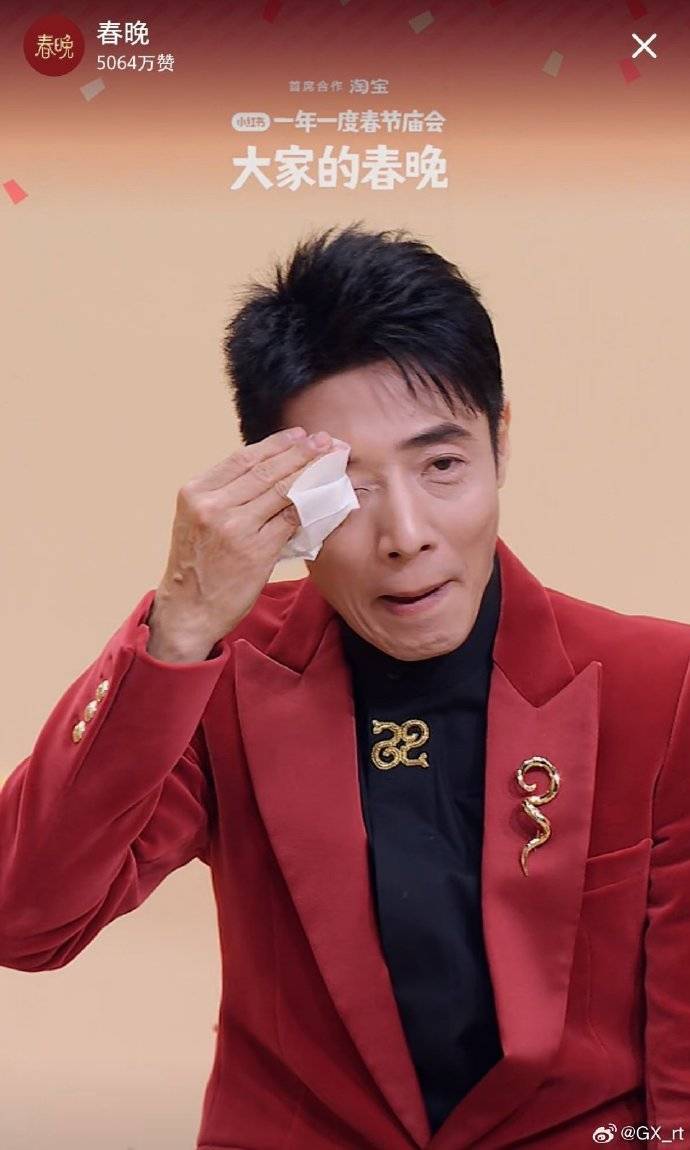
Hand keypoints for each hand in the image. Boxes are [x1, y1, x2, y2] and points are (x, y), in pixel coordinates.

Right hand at [147, 426, 332, 659]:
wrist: (188, 609)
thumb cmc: (198, 565)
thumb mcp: (197, 519)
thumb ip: (226, 494)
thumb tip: (273, 470)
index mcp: (195, 492)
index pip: (242, 459)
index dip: (275, 444)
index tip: (299, 435)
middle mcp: (212, 506)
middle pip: (266, 471)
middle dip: (300, 453)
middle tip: (324, 441)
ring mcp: (235, 528)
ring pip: (282, 492)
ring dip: (311, 474)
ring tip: (330, 462)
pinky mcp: (256, 551)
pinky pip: (291, 520)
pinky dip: (310, 506)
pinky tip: (324, 497)